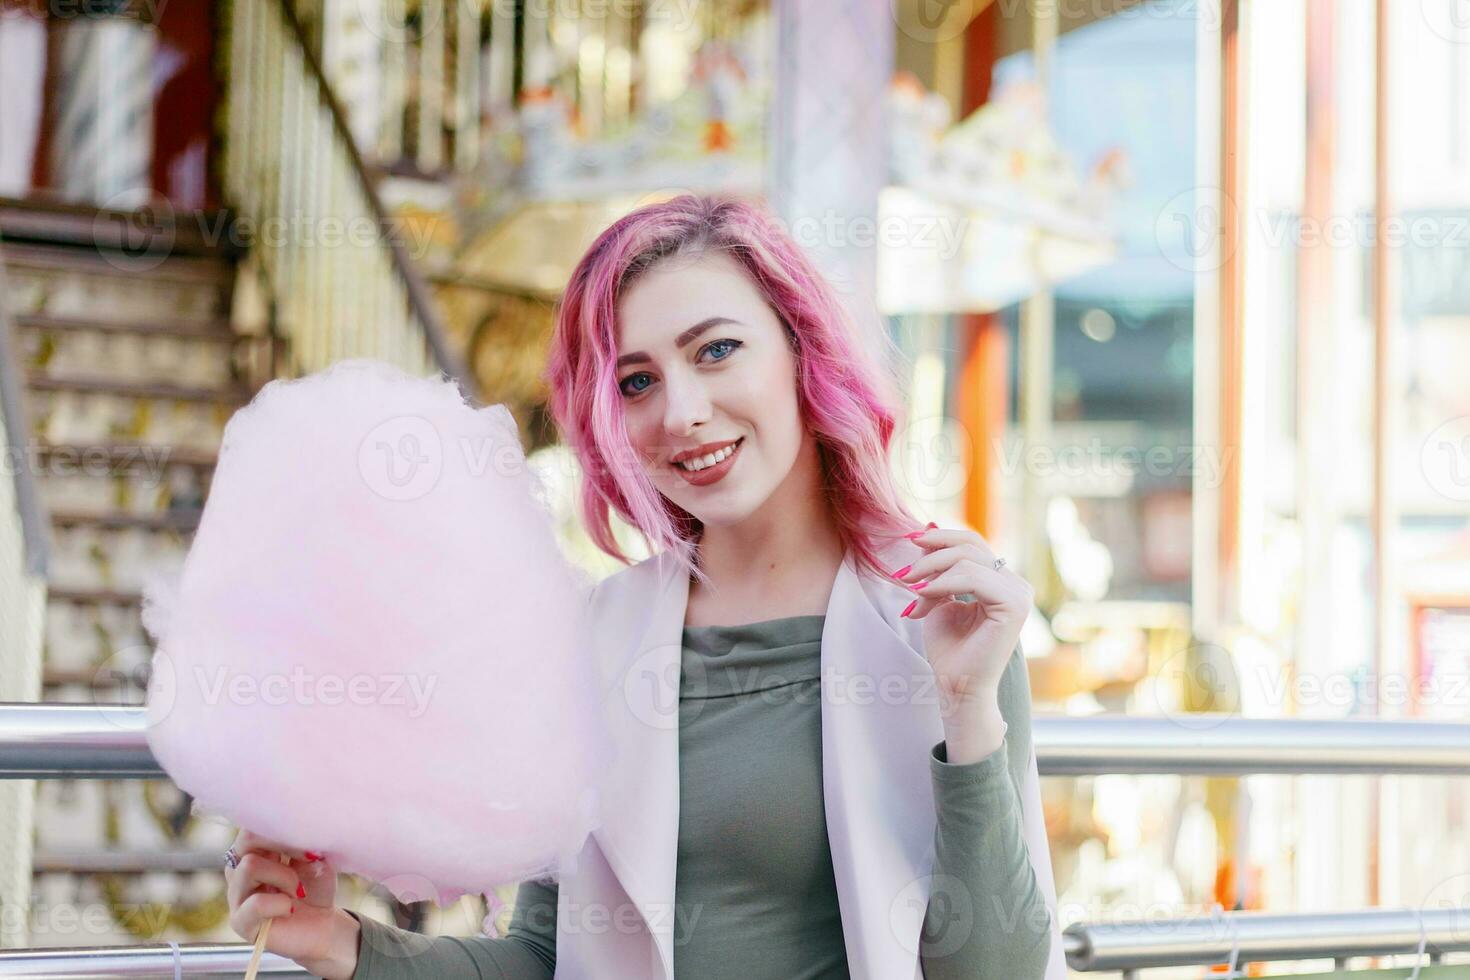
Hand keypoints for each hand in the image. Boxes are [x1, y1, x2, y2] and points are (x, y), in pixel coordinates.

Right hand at [225, 830, 354, 975]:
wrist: (322, 926)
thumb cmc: (315, 887)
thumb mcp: (317, 860)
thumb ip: (305, 845)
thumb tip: (304, 840)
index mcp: (256, 848)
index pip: (255, 823)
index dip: (285, 828)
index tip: (311, 843)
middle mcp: (239, 867)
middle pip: (247, 839)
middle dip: (285, 846)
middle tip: (310, 859)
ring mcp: (236, 894)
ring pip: (249, 866)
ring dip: (284, 876)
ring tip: (299, 890)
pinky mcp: (240, 921)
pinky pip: (256, 903)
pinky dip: (281, 903)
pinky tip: (290, 909)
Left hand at [890, 524, 1032, 727]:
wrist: (956, 687)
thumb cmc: (949, 648)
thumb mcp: (938, 596)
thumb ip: (939, 566)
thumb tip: (928, 525)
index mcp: (1001, 580)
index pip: (971, 543)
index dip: (939, 539)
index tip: (908, 541)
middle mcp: (1015, 584)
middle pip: (970, 544)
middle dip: (932, 554)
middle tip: (903, 573)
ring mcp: (1019, 594)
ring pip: (968, 559)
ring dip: (931, 571)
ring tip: (911, 590)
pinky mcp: (1014, 606)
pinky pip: (973, 578)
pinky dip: (943, 582)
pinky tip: (924, 594)